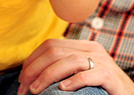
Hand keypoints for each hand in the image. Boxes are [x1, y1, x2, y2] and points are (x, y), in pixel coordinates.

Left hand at [19, 38, 133, 94]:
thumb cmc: (104, 88)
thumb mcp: (83, 73)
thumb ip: (65, 69)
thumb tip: (34, 76)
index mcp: (83, 46)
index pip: (50, 45)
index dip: (32, 60)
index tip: (22, 79)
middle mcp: (92, 49)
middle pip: (55, 51)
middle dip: (34, 69)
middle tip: (25, 88)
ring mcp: (103, 62)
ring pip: (69, 60)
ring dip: (48, 76)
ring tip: (37, 90)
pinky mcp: (111, 77)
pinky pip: (91, 74)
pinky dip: (75, 81)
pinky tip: (63, 89)